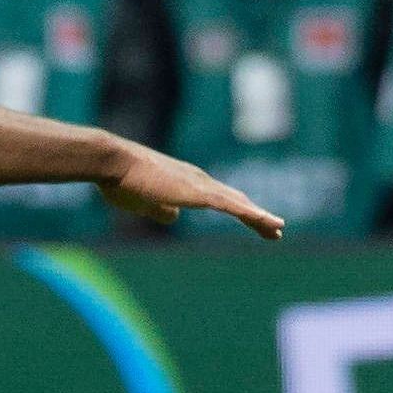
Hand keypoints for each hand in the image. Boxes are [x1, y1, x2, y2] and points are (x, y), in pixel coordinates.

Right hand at [98, 143, 281, 238]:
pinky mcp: (199, 192)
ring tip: (277, 229)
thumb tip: (174, 217)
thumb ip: (160, 209)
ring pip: (238, 203)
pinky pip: (233, 206)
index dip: (238, 210)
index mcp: (185, 182)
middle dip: (255, 215)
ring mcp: (200, 185)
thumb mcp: (143, 201)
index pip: (219, 199)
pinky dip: (253, 214)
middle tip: (274, 229)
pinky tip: (268, 222)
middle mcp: (198, 180)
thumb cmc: (122, 180)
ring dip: (259, 217)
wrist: (114, 162)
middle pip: (235, 199)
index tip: (253, 222)